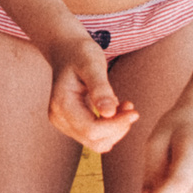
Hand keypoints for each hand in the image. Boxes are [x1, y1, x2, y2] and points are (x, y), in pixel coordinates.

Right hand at [47, 34, 136, 151]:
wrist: (65, 50)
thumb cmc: (80, 53)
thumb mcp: (92, 64)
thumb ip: (100, 88)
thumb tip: (109, 113)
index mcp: (62, 104)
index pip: (92, 130)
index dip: (116, 125)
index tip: (133, 110)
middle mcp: (59, 118)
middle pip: (95, 141)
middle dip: (118, 128)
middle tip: (130, 106)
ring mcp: (63, 123)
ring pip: (96, 142)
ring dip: (116, 129)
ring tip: (124, 106)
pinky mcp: (71, 123)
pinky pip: (95, 136)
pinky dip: (110, 127)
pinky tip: (115, 109)